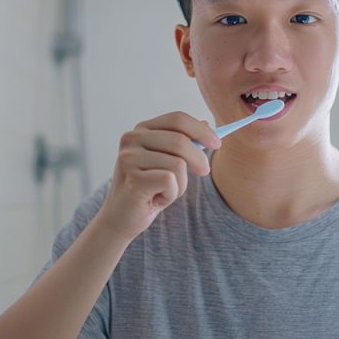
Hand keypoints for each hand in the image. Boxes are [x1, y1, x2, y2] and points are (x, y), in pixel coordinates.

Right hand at [94, 112, 220, 241]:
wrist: (122, 219)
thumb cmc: (148, 189)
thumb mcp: (168, 162)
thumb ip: (184, 142)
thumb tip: (206, 125)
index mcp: (142, 130)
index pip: (178, 119)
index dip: (201, 130)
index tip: (217, 143)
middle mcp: (132, 139)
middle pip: (180, 140)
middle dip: (199, 158)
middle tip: (205, 172)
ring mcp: (129, 158)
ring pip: (178, 163)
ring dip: (180, 183)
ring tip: (165, 191)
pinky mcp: (133, 178)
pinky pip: (170, 180)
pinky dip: (171, 194)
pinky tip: (156, 199)